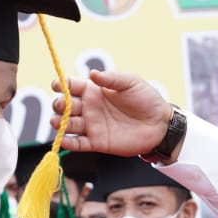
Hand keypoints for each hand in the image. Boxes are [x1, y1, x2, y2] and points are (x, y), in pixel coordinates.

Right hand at [52, 70, 174, 158]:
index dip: (61, 85)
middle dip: (58, 105)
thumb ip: (111, 78)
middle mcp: (89, 108)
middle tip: (62, 106)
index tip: (57, 85)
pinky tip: (63, 140)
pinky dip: (68, 143)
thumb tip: (92, 73)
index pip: (71, 86)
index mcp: (94, 91)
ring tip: (58, 121)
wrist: (160, 124)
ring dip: (59, 123)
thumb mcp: (130, 82)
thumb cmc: (146, 99)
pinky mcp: (97, 142)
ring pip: (67, 124)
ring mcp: (92, 126)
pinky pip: (78, 144)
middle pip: (64, 106)